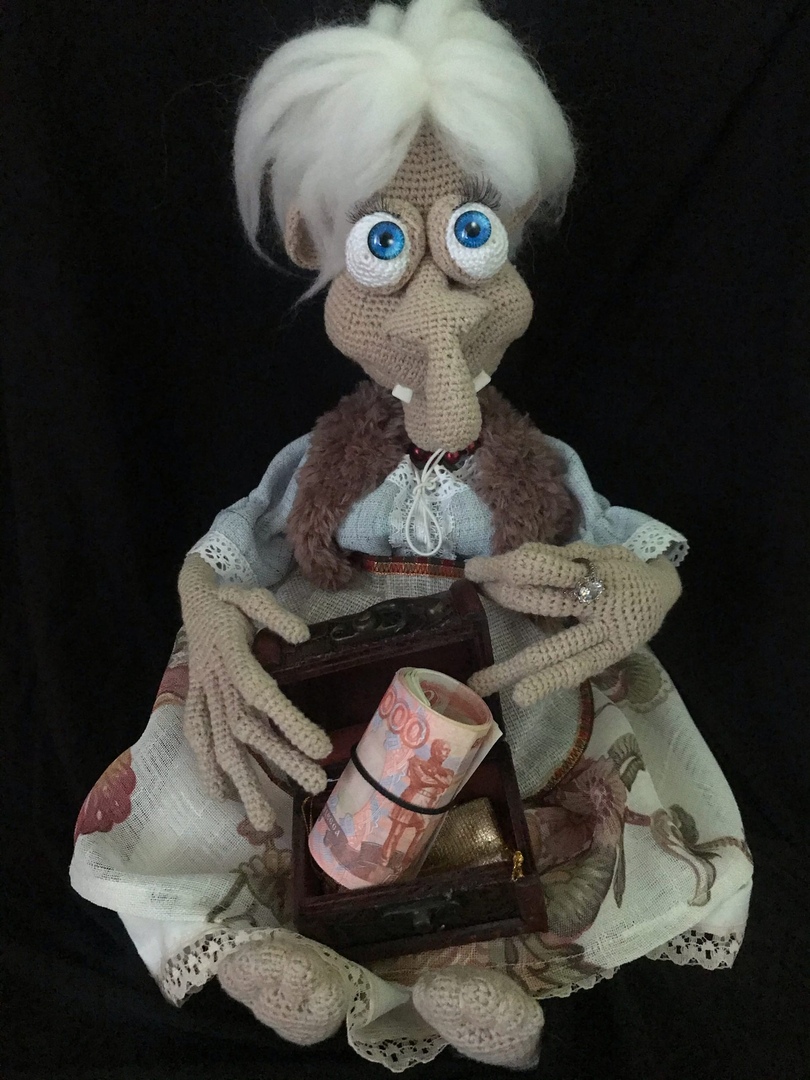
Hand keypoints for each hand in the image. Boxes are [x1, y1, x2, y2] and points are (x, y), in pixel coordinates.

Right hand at [178, 554, 331, 829]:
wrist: (191, 598)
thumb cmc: (230, 600)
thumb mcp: (253, 596)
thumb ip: (275, 615)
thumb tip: (302, 636)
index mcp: (232, 655)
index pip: (262, 694)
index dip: (289, 722)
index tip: (321, 748)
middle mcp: (216, 682)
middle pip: (247, 729)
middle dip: (280, 761)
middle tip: (314, 787)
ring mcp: (202, 695)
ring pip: (222, 744)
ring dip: (244, 782)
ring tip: (267, 820)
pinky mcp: (194, 701)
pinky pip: (197, 738)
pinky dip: (205, 767)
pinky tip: (221, 796)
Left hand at [465, 541, 680, 706]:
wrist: (665, 590)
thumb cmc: (622, 569)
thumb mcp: (594, 553)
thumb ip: (557, 560)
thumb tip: (508, 565)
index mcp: (588, 568)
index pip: (537, 564)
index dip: (503, 567)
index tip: (473, 569)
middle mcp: (596, 598)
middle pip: (540, 601)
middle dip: (503, 602)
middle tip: (470, 606)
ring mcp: (605, 630)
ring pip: (556, 648)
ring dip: (516, 666)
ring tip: (482, 683)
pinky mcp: (613, 652)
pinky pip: (578, 667)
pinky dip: (552, 679)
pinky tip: (525, 693)